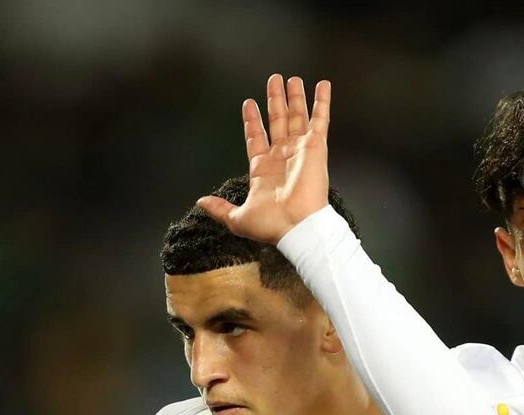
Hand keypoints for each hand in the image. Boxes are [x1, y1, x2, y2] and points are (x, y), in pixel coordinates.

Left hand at [196, 74, 331, 244]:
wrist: (298, 226)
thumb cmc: (271, 225)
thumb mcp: (237, 217)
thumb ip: (220, 208)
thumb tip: (200, 203)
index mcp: (264, 169)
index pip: (257, 137)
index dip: (252, 120)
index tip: (249, 103)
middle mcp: (283, 156)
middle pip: (278, 120)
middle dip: (275, 100)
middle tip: (274, 80)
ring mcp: (300, 149)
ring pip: (297, 116)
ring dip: (294, 97)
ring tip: (292, 78)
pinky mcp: (316, 146)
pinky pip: (320, 119)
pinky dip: (322, 101)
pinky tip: (323, 85)